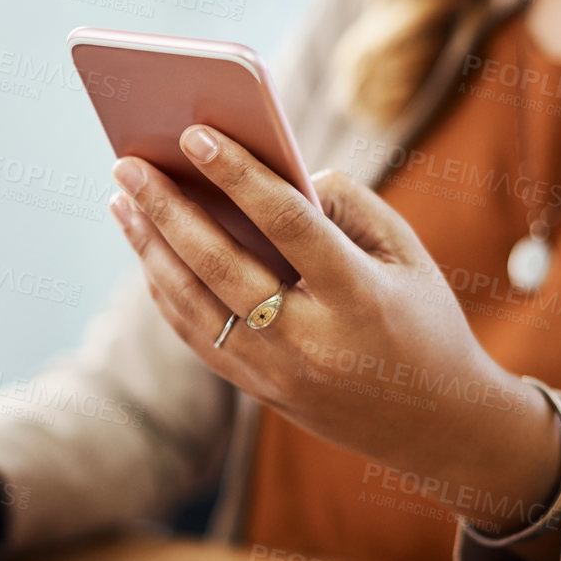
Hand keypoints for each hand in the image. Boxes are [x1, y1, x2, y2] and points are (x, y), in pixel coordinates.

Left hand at [108, 125, 560, 534]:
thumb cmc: (424, 321)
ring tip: (121, 200)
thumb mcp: (407, 256)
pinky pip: (195, 335)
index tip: (193, 134)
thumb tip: (272, 172)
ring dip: (149, 248)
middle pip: (220, 266)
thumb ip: (347, 205)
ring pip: (192, 305)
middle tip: (126, 163)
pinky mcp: (257, 392)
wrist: (439, 426)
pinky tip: (148, 250)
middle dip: (166, 209)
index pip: (288, 224)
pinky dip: (164, 289)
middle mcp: (311, 341)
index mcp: (360, 298)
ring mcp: (278, 374)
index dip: (238, 175)